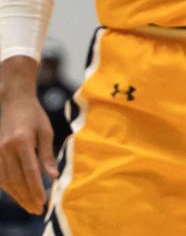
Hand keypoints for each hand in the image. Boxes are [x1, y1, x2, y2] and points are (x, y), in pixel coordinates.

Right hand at [0, 91, 55, 213]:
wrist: (13, 101)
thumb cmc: (34, 115)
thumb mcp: (45, 130)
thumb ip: (47, 155)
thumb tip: (53, 176)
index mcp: (21, 141)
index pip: (29, 172)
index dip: (35, 189)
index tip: (43, 202)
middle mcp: (6, 149)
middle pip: (16, 180)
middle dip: (27, 197)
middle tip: (37, 210)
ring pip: (6, 181)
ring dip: (17, 196)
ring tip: (29, 207)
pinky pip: (0, 176)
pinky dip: (9, 188)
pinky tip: (17, 195)